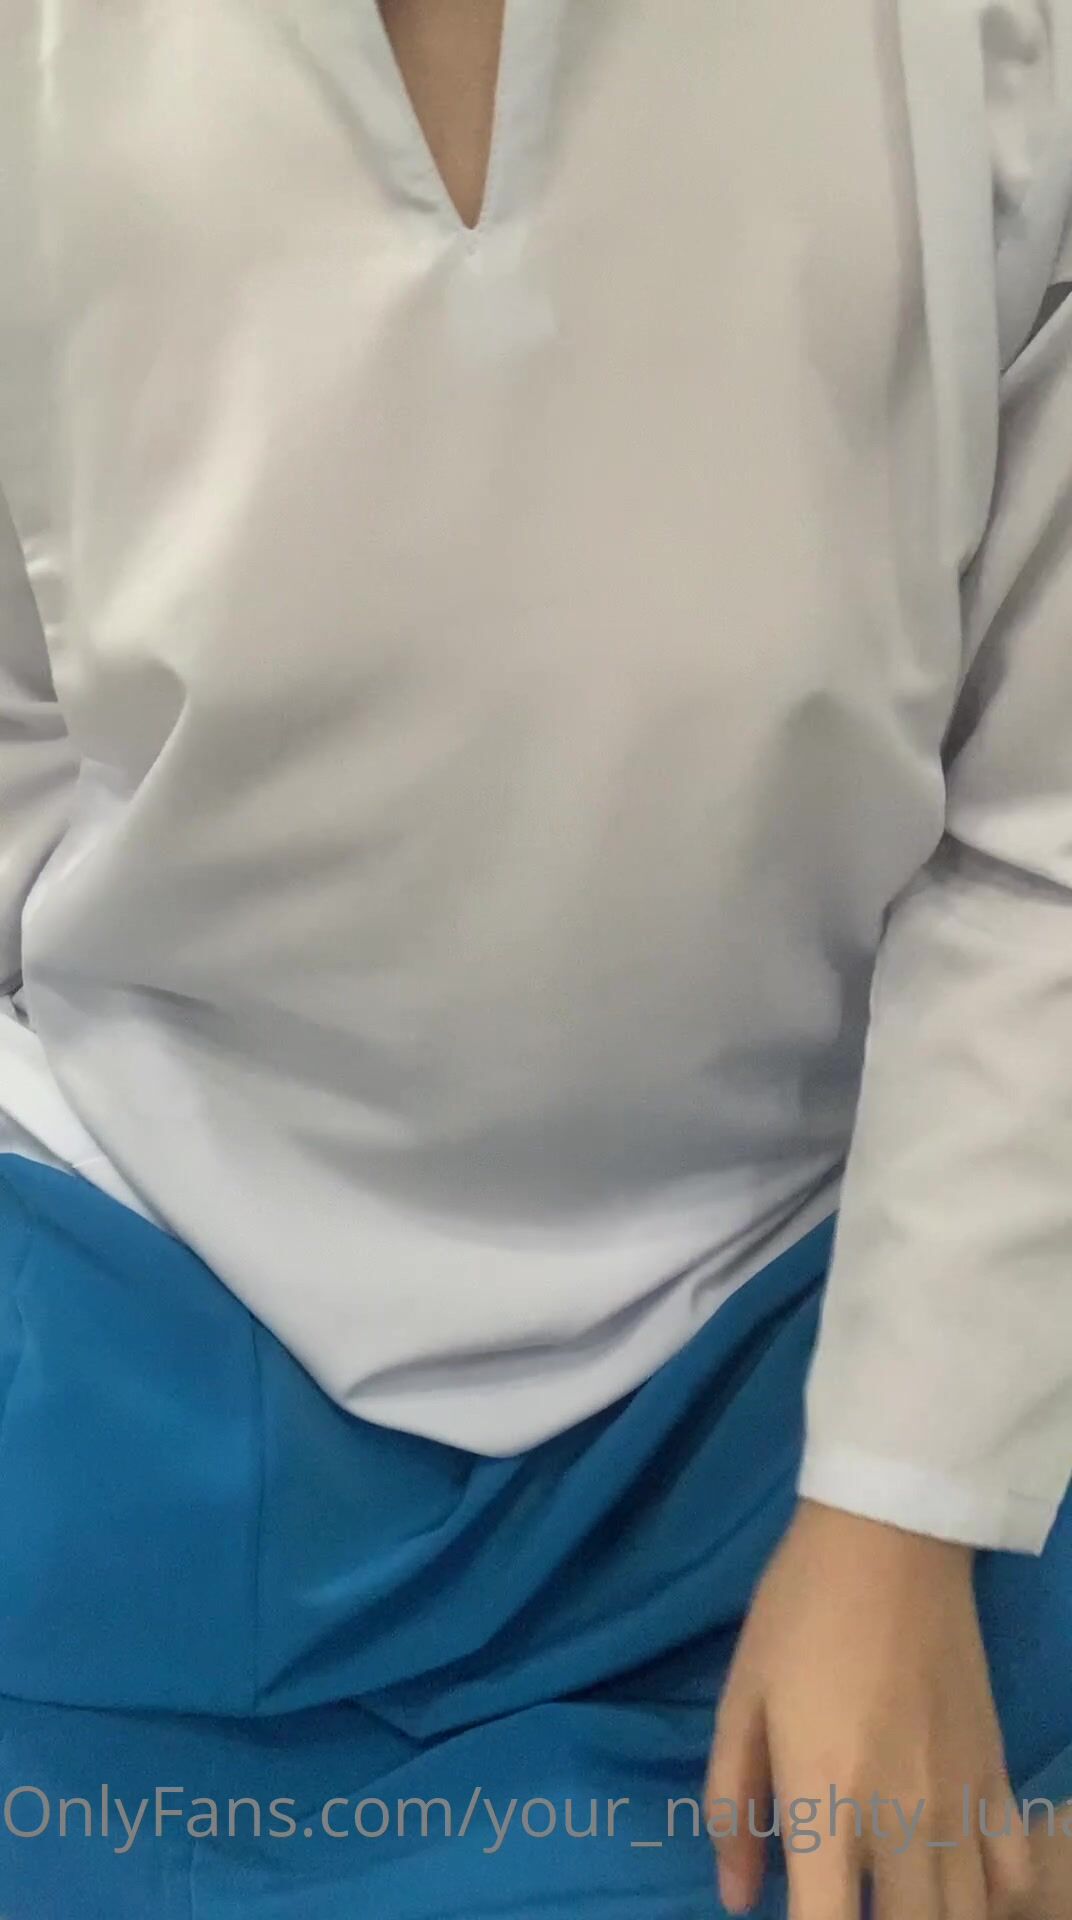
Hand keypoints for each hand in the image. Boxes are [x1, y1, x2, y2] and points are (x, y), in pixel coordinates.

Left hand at [706, 1500, 1033, 1917]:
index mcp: (826, 1798)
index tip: (800, 1915)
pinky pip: (1014, 1874)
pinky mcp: (997, 1776)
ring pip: (966, 1918)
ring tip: (892, 1894)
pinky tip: (954, 1874)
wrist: (891, 1539)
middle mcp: (901, 1818)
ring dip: (927, 1918)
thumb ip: (733, 1804)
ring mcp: (960, 1802)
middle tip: (843, 1896)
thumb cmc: (799, 1613)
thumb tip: (735, 1897)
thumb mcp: (741, 1698)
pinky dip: (991, 1895)